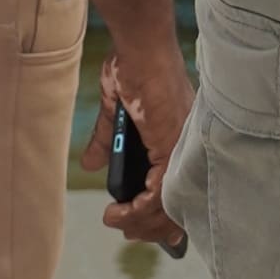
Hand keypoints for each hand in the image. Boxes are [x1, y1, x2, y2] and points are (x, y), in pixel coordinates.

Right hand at [92, 33, 194, 252]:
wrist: (140, 48)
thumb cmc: (133, 69)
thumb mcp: (117, 113)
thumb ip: (108, 142)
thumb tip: (91, 164)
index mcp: (181, 140)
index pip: (182, 190)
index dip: (165, 215)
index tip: (142, 225)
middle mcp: (189, 149)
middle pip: (179, 205)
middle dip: (151, 226)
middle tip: (127, 230)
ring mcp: (183, 151)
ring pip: (168, 207)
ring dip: (139, 222)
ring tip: (116, 220)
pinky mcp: (172, 150)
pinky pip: (158, 197)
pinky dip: (137, 211)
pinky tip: (119, 212)